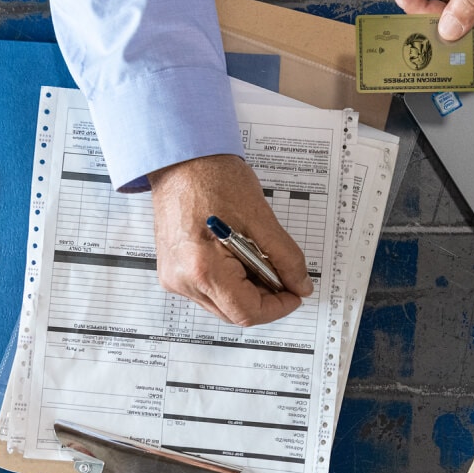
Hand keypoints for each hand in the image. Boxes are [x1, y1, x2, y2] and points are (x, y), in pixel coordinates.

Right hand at [147, 154, 312, 325]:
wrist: (180, 160)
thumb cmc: (211, 178)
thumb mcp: (260, 218)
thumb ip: (285, 257)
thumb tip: (300, 284)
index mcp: (202, 269)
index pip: (247, 311)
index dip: (278, 307)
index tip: (295, 292)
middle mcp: (182, 280)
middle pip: (234, 313)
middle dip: (265, 298)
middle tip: (283, 273)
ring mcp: (174, 277)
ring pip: (222, 304)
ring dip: (248, 289)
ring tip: (258, 257)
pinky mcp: (173, 271)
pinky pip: (209, 291)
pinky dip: (231, 281)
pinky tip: (240, 256)